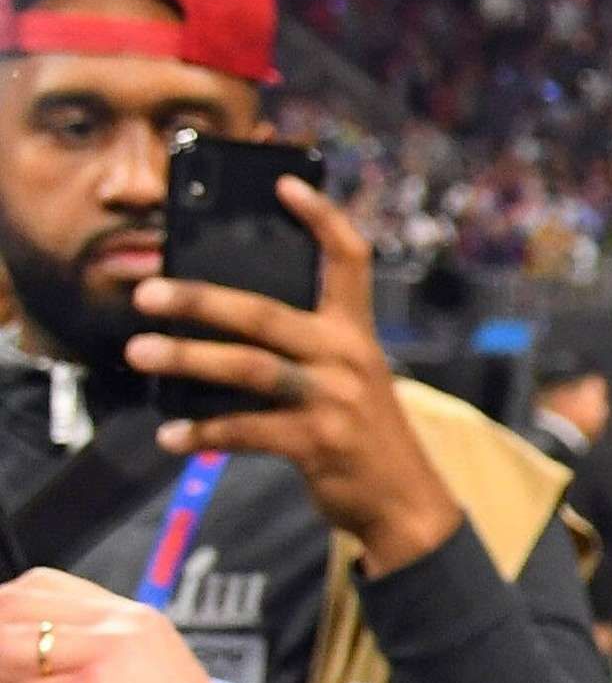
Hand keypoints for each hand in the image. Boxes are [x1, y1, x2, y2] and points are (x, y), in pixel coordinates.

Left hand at [122, 179, 465, 574]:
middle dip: (200, 300)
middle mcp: (348, 356)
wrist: (401, 499)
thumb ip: (302, 346)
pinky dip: (203, 434)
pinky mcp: (317, 443)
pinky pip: (246, 431)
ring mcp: (334, 400)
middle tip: (147, 292)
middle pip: (266, 314)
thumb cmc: (359, 428)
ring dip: (187, 358)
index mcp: (355, 331)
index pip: (349, 259)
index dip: (319, 218)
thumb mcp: (347, 376)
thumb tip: (217, 321)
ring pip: (248, 368)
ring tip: (139, 351)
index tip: (282, 183)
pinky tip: (171, 435)